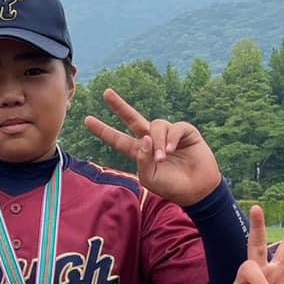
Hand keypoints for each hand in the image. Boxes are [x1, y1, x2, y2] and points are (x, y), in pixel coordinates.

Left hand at [83, 88, 221, 205]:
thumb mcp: (150, 177)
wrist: (197, 189)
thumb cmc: (171, 186)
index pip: (118, 139)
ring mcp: (168, 134)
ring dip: (157, 142)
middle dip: (119, 106)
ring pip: (155, 126)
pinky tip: (170, 150)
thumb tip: (144, 137)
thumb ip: (142, 159)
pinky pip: (174, 128)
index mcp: (139, 152)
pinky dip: (170, 139)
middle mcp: (151, 140)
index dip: (103, 130)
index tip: (87, 120)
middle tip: (105, 93)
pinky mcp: (185, 132)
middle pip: (132, 119)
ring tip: (162, 158)